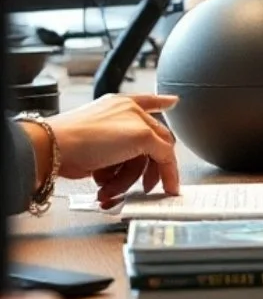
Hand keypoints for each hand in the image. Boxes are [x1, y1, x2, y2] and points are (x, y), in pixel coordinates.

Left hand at [36, 94, 179, 207]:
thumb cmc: (90, 135)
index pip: (164, 137)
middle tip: (145, 189)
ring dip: (124, 182)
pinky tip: (105, 187)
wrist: (53, 152)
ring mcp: (108, 141)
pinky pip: (113, 174)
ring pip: (129, 167)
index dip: (170, 162)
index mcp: (135, 108)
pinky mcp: (95, 157)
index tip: (173, 183)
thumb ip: (161, 145)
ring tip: (111, 190)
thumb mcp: (140, 137)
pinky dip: (111, 184)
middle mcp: (123, 122)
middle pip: (146, 155)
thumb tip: (169, 157)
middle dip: (144, 174)